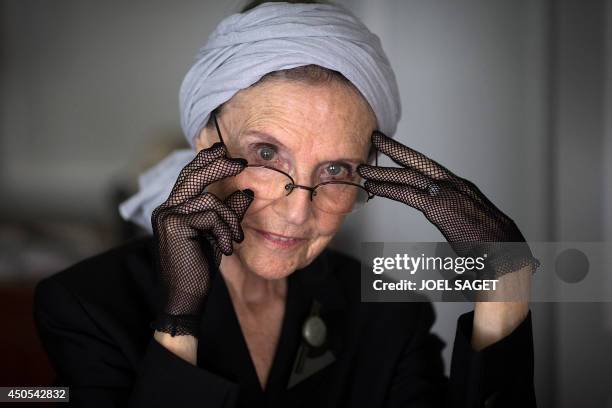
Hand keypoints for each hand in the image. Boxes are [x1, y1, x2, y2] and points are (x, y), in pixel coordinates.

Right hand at [150, 142, 253, 336]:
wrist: (186, 298)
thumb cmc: (199, 267)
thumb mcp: (219, 234)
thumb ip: (229, 212)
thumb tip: (246, 191)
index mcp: (173, 209)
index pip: (190, 176)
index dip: (206, 160)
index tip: (223, 150)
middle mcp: (166, 209)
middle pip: (193, 175)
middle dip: (219, 165)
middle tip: (241, 163)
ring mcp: (167, 216)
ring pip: (209, 200)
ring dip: (230, 219)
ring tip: (235, 239)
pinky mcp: (174, 225)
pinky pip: (210, 216)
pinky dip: (225, 231)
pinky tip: (227, 249)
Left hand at [357, 132, 539, 279]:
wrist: (507, 255)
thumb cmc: (494, 246)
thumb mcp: (474, 224)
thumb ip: (457, 217)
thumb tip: (450, 222)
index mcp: (462, 187)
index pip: (430, 168)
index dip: (409, 158)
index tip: (394, 151)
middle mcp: (455, 185)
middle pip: (419, 162)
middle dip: (395, 149)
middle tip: (376, 137)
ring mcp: (448, 194)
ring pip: (409, 176)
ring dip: (383, 171)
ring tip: (363, 166)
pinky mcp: (440, 208)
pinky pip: (407, 194)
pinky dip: (387, 189)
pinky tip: (373, 187)